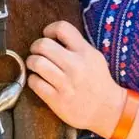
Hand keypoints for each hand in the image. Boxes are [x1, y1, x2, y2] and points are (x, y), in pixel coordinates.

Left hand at [26, 20, 125, 135]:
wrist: (107, 110)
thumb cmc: (98, 81)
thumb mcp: (94, 57)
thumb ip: (76, 45)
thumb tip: (51, 36)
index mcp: (85, 52)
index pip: (62, 28)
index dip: (50, 29)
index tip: (47, 35)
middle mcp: (75, 66)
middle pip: (43, 44)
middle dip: (35, 47)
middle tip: (37, 52)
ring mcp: (66, 84)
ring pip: (36, 62)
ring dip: (31, 62)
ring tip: (35, 65)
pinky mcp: (57, 100)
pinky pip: (35, 82)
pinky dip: (33, 79)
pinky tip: (38, 80)